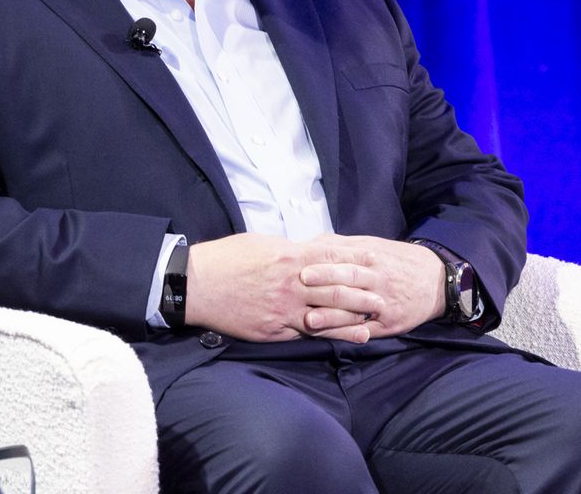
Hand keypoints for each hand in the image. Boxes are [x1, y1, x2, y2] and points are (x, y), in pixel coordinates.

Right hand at [183, 233, 385, 342]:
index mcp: (288, 257)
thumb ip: (285, 250)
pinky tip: (352, 336)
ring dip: (356, 315)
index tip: (374, 259)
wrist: (195, 285)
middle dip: (363, 290)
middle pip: (337, 287)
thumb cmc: (223, 259)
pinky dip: (335, 334)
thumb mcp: (258, 244)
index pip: (331, 257)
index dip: (355, 258)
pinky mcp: (275, 328)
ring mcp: (285, 308)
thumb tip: (302, 253)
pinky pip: (310, 332)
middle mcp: (292, 283)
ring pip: (329, 313)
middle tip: (385, 293)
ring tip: (377, 315)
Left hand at [298, 235, 446, 338]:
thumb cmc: (397, 261)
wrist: (437, 280)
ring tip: (310, 320)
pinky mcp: (390, 322)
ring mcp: (384, 302)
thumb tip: (312, 242)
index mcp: (371, 257)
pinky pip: (368, 329)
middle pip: (350, 278)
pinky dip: (351, 334)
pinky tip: (334, 337)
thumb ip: (343, 245)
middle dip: (326, 280)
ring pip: (357, 307)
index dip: (323, 262)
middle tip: (301, 282)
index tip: (301, 266)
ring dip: (333, 315)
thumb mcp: (374, 246)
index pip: (345, 258)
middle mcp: (378, 279)